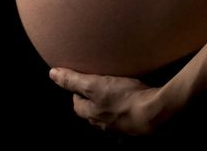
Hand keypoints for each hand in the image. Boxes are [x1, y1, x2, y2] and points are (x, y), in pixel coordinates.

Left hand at [49, 67, 169, 134]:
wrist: (154, 113)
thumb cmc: (125, 97)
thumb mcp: (96, 84)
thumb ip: (74, 80)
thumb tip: (52, 73)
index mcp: (92, 115)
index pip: (78, 106)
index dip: (77, 95)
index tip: (80, 86)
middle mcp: (104, 126)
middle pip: (93, 116)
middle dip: (92, 106)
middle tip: (98, 92)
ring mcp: (122, 131)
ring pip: (110, 122)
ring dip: (110, 114)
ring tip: (116, 101)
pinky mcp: (138, 132)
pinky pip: (129, 129)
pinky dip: (128, 123)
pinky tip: (135, 116)